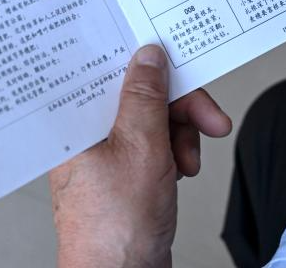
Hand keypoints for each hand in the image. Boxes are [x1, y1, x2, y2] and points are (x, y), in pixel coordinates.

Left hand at [49, 45, 231, 267]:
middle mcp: (85, 136)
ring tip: (186, 161)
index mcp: (75, 123)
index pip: (112, 72)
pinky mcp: (123, 174)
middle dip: (180, 108)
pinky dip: (174, 154)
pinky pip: (154, 146)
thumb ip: (146, 97)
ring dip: (181, 135)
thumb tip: (148, 57)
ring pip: (153, 120)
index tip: (181, 62)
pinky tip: (180, 171)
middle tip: (209, 117)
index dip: (149, 64)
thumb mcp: (141, 148)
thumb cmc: (115, 229)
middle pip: (140, 96)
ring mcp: (104, 156)